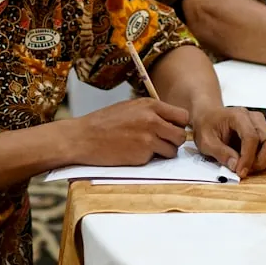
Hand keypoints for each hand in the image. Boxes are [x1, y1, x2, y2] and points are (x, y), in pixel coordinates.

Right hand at [70, 98, 188, 166]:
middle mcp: (152, 120)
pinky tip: (134, 153)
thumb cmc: (104, 122)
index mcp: (150, 105)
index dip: (178, 125)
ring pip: (173, 150)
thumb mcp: (130, 107)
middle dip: (173, 141)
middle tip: (161, 142)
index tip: (171, 129)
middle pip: (181, 135)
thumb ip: (151, 112)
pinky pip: (157, 159)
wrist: (83, 137)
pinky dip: (149, 159)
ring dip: (164, 152)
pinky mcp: (142, 155)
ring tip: (147, 148)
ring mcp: (148, 138)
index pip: (182, 116)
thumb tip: (170, 122)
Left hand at [190, 106, 265, 178]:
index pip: (251, 137)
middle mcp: (255, 119)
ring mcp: (263, 125)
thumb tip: (235, 165)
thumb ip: (220, 152)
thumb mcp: (205, 140)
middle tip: (245, 170)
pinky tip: (255, 162)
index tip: (240, 172)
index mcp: (239, 116)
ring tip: (249, 166)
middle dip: (260, 161)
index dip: (248, 158)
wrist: (210, 116)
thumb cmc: (207, 126)